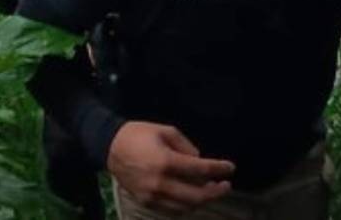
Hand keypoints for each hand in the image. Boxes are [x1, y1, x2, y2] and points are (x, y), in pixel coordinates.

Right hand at [108, 122, 234, 213]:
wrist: (109, 147)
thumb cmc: (139, 134)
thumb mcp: (166, 131)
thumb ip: (186, 146)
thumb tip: (199, 162)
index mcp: (165, 161)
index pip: (200, 169)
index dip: (219, 169)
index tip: (231, 168)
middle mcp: (160, 182)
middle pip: (196, 196)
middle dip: (215, 192)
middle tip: (225, 185)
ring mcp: (152, 196)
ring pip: (185, 207)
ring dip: (201, 201)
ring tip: (210, 191)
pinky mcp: (145, 202)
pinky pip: (171, 210)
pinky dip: (185, 206)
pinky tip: (192, 197)